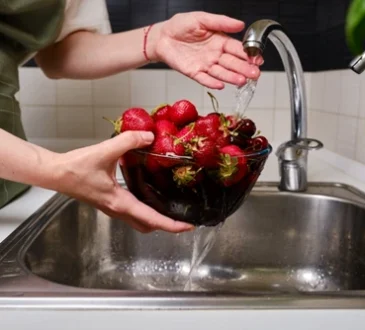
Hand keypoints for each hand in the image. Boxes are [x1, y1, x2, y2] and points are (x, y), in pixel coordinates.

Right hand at [56, 131, 193, 233]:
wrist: (56, 173)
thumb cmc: (76, 168)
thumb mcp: (105, 151)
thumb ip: (128, 141)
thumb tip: (149, 136)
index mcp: (120, 203)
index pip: (152, 219)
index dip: (172, 225)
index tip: (188, 226)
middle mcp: (118, 210)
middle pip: (147, 226)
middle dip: (166, 225)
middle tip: (182, 217)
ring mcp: (113, 208)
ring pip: (139, 221)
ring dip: (156, 218)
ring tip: (171, 207)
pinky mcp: (109, 202)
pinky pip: (132, 211)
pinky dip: (145, 209)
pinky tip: (149, 193)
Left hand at [151, 11, 262, 88]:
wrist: (162, 36)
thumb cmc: (180, 26)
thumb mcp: (202, 18)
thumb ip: (221, 22)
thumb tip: (240, 24)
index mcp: (220, 41)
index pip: (237, 49)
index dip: (248, 54)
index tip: (258, 59)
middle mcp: (215, 55)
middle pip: (233, 63)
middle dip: (244, 69)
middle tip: (255, 74)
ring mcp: (205, 65)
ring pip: (221, 73)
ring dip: (232, 77)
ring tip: (242, 81)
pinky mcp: (194, 72)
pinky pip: (204, 79)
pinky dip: (212, 82)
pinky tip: (221, 85)